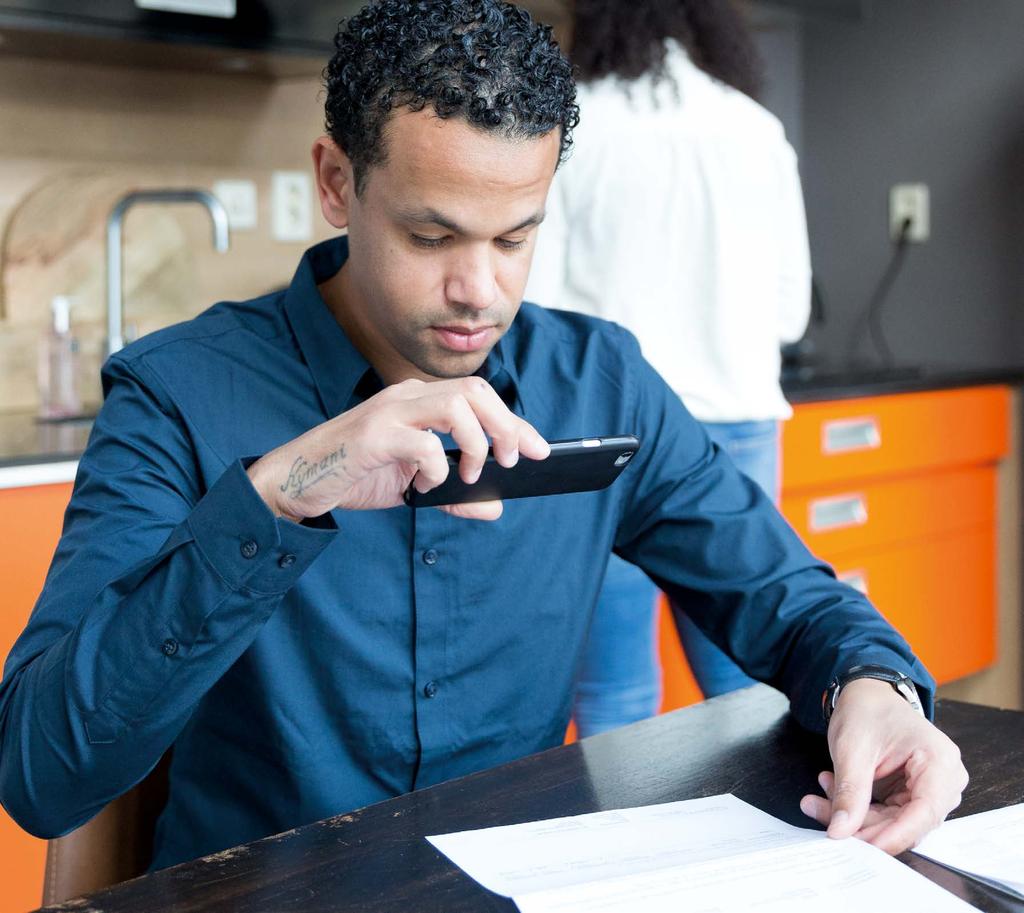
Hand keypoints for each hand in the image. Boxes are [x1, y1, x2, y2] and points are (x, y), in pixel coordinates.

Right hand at [246, 376, 549, 521]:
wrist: (297, 480)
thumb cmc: (356, 474)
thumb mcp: (413, 486)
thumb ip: (453, 494)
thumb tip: (495, 508)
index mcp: (419, 400)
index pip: (479, 396)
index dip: (515, 421)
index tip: (540, 449)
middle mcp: (406, 396)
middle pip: (475, 391)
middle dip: (505, 426)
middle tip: (511, 461)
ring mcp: (389, 412)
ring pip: (455, 406)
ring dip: (476, 443)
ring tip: (472, 473)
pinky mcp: (373, 436)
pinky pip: (422, 444)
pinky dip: (436, 468)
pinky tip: (425, 486)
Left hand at [799, 678, 967, 854]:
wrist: (866, 694)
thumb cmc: (867, 710)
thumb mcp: (852, 747)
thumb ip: (849, 791)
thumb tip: (840, 831)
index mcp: (940, 760)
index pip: (925, 810)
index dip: (896, 834)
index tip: (864, 846)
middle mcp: (943, 779)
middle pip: (907, 821)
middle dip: (862, 824)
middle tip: (822, 814)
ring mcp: (928, 789)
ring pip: (892, 822)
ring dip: (853, 815)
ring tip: (819, 796)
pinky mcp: (910, 795)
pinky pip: (884, 815)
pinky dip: (855, 808)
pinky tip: (830, 789)